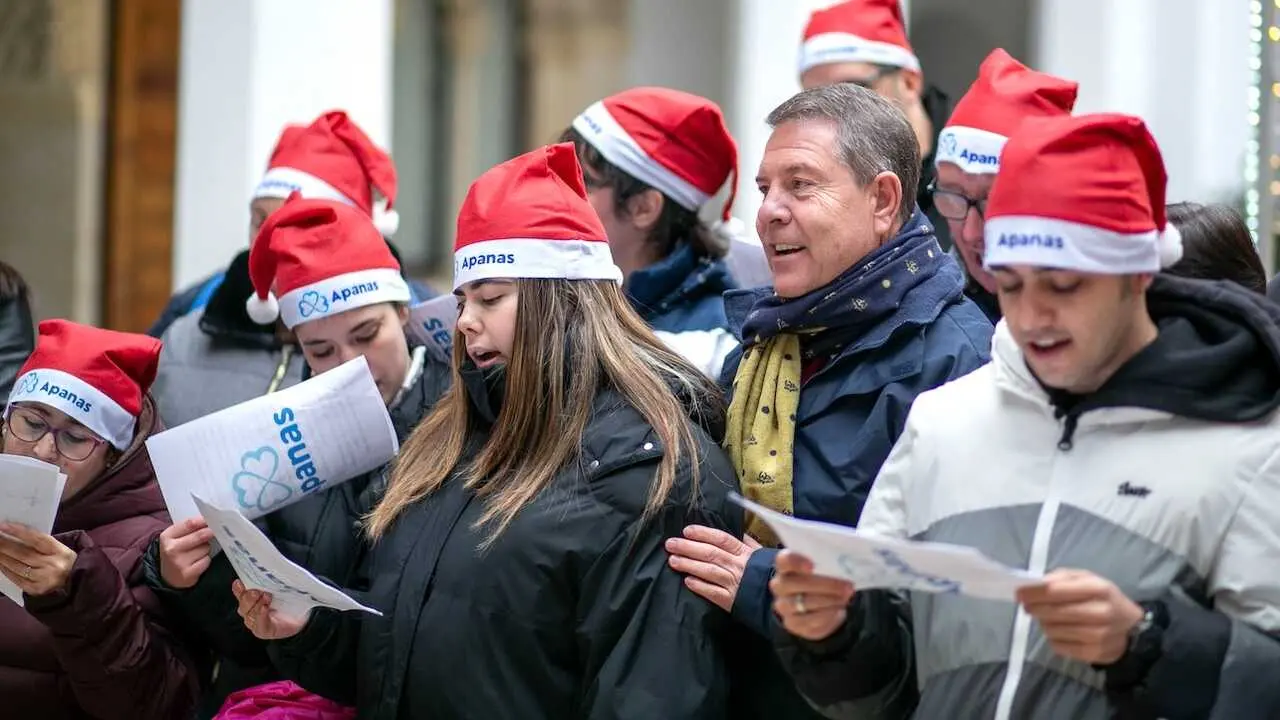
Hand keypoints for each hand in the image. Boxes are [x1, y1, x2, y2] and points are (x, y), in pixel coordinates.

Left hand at [0, 522, 77, 596]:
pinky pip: (18, 580)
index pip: (37, 539)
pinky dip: (7, 572)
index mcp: (61, 551)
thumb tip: (18, 536)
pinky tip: (1, 565)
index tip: (4, 526)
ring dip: (3, 558)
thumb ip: (43, 544)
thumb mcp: (61, 550)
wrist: (77, 584)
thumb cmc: (66, 562)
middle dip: (5, 546)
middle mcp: (53, 565)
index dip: (19, 532)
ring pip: (18, 567)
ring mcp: (44, 579)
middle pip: (24, 554)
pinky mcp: (37, 590)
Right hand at [158, 518, 215, 588]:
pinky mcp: (188, 574)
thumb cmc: (176, 552)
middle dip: (210, 533)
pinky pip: (207, 560)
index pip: (190, 523)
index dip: (204, 520)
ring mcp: (179, 562)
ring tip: (198, 552)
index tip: (213, 519)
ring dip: (206, 548)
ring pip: (206, 548)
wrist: (168, 576)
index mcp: (167, 536)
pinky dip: (206, 560)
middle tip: (213, 532)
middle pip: (200, 535)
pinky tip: (198, 562)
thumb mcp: (175, 537)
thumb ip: (189, 527)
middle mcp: (171, 549)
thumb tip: (210, 519)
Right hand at [232, 579, 308, 639]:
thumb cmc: (289, 601)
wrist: (301, 618)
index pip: (240, 594)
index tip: (239, 582)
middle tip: (257, 591)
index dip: (238, 589)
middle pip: (243, 605)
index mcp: (250, 599)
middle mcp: (250, 611)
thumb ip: (273, 580)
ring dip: (257, 605)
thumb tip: (272, 566)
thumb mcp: (281, 588)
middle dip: (248, 597)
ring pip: (250, 614)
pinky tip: (265, 609)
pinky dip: (261, 616)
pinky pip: (259, 625)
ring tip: (267, 597)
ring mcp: (255, 622)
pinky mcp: (263, 631)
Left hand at [665, 525, 761, 610]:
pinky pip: (712, 592)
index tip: (687, 530)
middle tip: (670, 544)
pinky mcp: (731, 600)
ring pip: (708, 571)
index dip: (703, 533)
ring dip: (689, 564)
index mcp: (744, 552)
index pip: (721, 539)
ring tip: (673, 560)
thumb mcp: (760, 553)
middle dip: (688, 547)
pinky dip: (699, 586)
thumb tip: (736, 529)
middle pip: (710, 553)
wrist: (778, 597)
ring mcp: (734, 583)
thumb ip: (747, 541)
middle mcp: (737, 565)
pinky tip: (687, 581)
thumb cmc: (767, 572)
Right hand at [770, 550, 854, 640]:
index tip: (811, 566)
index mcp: (785, 565)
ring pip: (803, 603)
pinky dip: (827, 616)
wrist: (817, 605)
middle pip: (796, 584)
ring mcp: (784, 605)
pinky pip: (809, 621)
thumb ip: (828, 562)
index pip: (784, 560)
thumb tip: (845, 560)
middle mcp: (780, 585)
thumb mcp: (823, 567)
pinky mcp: (792, 623)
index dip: (796, 562)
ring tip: (845, 598)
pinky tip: (838, 610)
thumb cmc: (820, 578)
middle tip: (847, 586)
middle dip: (825, 585)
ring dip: (828, 601)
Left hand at [1017, 569, 1144, 664]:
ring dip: (1044, 623)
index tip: (1019, 593)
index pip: (1055, 590)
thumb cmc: (1103, 599)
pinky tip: (1060, 632)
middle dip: (1034, 608)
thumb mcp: (1088, 579)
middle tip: (1028, 606)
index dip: (1033, 592)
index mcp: (1098, 589)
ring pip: (1052, 629)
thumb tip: (1036, 583)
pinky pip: (1058, 646)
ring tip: (1049, 618)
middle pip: (1052, 611)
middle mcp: (1099, 612)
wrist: (1132, 629)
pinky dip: (1053, 638)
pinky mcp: (1093, 654)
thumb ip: (1062, 577)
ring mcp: (1097, 636)